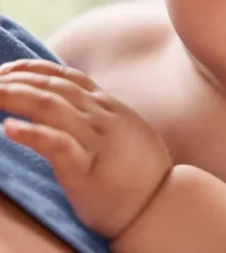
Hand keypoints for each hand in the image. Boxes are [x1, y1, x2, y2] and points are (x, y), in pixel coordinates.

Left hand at [0, 59, 171, 237]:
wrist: (162, 204)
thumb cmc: (142, 174)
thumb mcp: (127, 133)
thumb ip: (104, 117)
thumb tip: (78, 107)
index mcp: (110, 108)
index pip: (67, 77)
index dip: (33, 70)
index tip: (7, 70)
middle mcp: (103, 117)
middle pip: (53, 87)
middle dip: (16, 79)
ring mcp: (97, 141)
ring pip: (51, 107)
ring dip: (15, 97)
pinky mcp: (87, 169)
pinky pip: (57, 145)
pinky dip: (32, 133)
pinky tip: (9, 129)